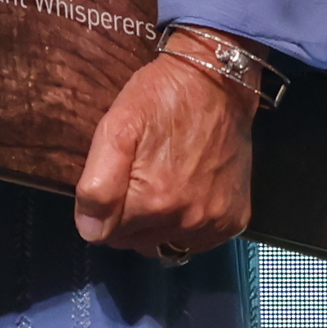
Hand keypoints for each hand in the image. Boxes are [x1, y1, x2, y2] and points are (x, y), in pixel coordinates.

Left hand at [74, 50, 256, 258]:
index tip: (113, 184)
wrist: (218, 83)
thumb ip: (97, 186)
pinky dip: (188, 226)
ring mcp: (214, 222)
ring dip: (158, 225)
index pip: (105, 235)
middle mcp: (186, 220)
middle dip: (129, 219)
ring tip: (163, 186)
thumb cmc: (160, 101)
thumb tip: (90, 231)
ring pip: (166, 244)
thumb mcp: (114, 130)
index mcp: (151, 202)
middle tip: (138, 179)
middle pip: (135, 241)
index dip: (103, 212)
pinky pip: (199, 241)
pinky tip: (187, 195)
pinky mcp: (235, 219)